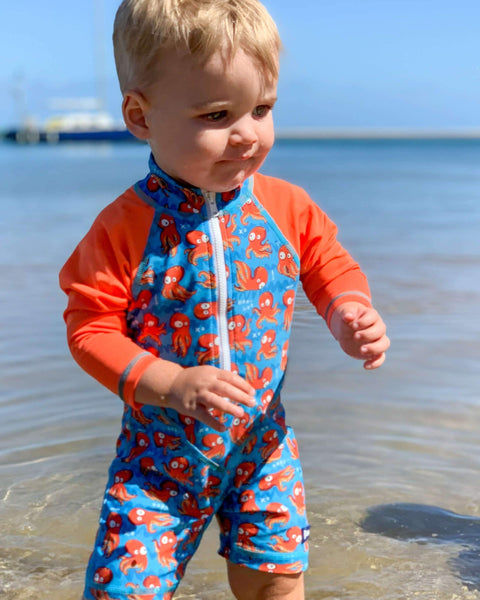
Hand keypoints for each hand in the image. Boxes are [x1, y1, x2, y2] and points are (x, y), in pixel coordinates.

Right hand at [135, 361, 255, 430]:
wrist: (171, 384)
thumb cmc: (195, 379)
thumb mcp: (208, 373)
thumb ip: (223, 379)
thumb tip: (244, 390)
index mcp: (211, 372)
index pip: (230, 377)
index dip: (242, 385)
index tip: (253, 392)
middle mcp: (205, 382)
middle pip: (225, 388)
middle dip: (240, 396)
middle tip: (252, 403)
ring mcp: (197, 395)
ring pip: (215, 401)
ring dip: (229, 408)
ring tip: (241, 414)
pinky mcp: (191, 407)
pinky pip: (204, 416)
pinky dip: (214, 423)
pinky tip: (223, 428)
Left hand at [330, 302, 389, 368]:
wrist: (346, 330)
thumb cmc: (347, 320)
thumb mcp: (345, 315)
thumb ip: (346, 315)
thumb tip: (348, 317)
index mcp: (371, 316)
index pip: (373, 317)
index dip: (364, 321)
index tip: (353, 325)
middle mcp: (378, 327)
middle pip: (380, 330)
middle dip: (368, 334)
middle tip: (355, 337)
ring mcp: (378, 340)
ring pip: (384, 344)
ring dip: (374, 348)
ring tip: (361, 350)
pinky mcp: (375, 352)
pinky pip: (381, 358)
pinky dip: (375, 363)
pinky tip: (365, 366)